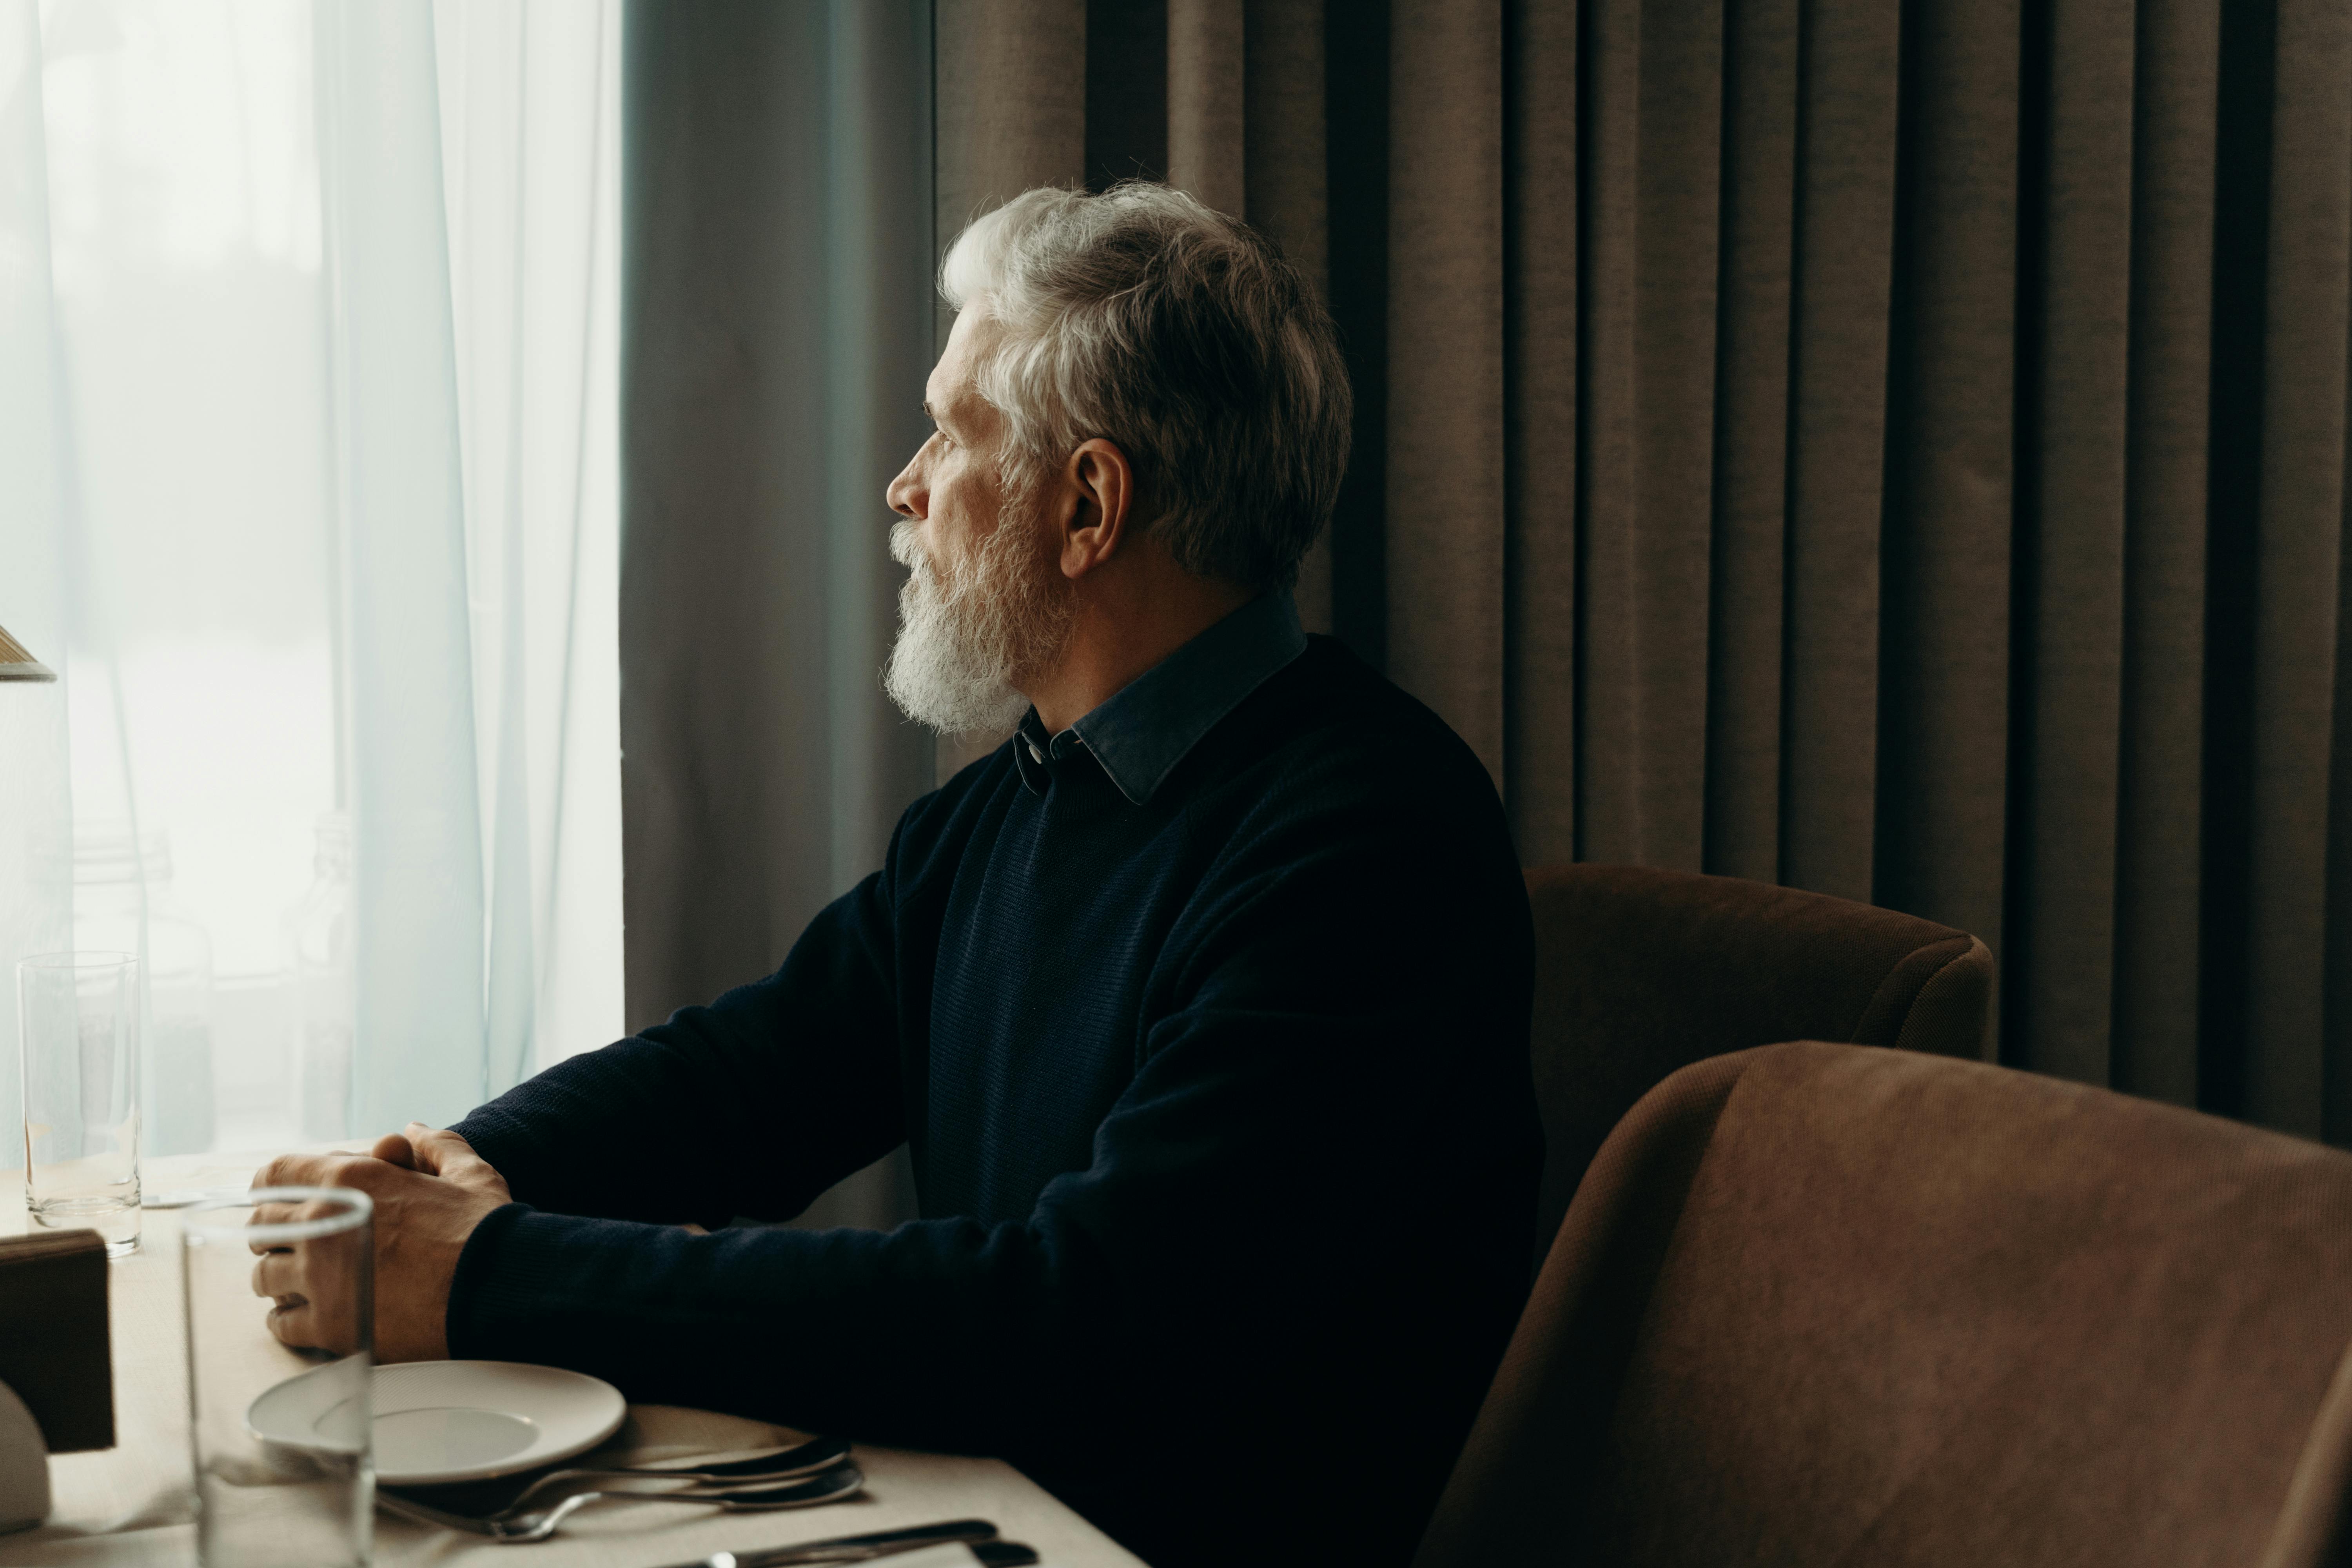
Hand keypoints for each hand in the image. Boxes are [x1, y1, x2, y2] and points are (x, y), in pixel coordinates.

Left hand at [250, 1124, 512, 1361]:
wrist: (497, 1288)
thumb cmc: (484, 1228)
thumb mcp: (468, 1173)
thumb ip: (435, 1146)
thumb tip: (413, 1130)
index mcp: (351, 1181)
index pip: (275, 1175)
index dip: (275, 1186)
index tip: (283, 1198)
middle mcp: (323, 1225)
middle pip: (261, 1226)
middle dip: (277, 1232)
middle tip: (300, 1241)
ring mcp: (320, 1279)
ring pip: (264, 1277)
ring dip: (281, 1277)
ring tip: (304, 1282)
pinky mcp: (329, 1325)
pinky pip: (281, 1323)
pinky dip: (290, 1319)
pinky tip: (311, 1315)